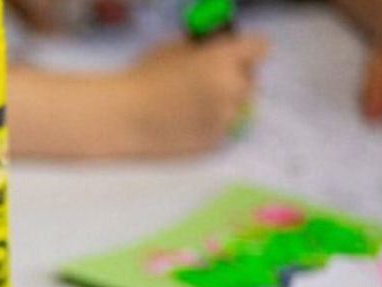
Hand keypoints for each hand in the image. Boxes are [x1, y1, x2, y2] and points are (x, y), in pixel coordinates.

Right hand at [123, 35, 267, 155]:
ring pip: (237, 109)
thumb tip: (216, 48)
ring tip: (191, 110)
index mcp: (223, 59)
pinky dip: (209, 128)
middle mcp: (232, 88)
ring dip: (222, 107)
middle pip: (250, 81)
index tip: (234, 59)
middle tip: (205, 87)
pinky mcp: (214, 142)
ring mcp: (225, 118)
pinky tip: (184, 126)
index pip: (260, 49)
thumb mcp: (173, 48)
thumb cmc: (141, 79)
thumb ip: (202, 48)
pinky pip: (223, 130)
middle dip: (233, 81)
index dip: (246, 53)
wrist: (121, 118)